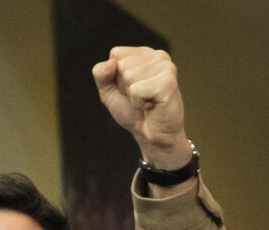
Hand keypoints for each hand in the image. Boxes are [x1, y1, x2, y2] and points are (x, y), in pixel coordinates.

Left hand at [92, 46, 191, 169]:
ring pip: (129, 76)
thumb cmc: (133, 113)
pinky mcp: (168, 82)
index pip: (116, 54)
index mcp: (145, 53)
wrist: (151, 137)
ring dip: (133, 97)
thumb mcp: (109, 92)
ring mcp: (165, 67)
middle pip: (122, 65)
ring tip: (147, 102)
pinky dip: (139, 103)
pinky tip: (152, 107)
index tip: (132, 90)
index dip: (116, 77)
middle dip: (125, 87)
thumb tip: (111, 63)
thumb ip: (101, 74)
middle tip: (141, 99)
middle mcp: (157, 56)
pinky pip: (136, 89)